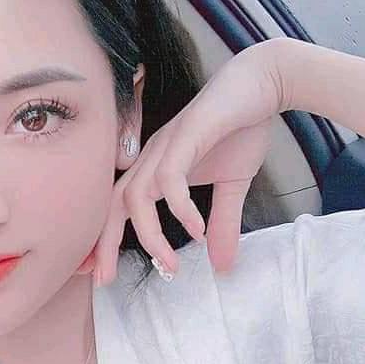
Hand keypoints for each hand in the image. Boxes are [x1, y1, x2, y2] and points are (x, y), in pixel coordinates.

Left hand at [94, 39, 285, 282]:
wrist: (264, 83)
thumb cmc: (242, 128)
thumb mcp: (232, 186)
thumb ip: (223, 224)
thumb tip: (223, 266)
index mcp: (155, 168)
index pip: (117, 208)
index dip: (104, 240)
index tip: (101, 275)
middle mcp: (152, 158)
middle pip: (112, 204)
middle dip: (104, 244)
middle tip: (104, 280)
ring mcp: (166, 146)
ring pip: (137, 196)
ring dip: (149, 235)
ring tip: (171, 264)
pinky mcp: (187, 135)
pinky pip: (170, 178)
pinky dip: (179, 207)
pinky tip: (196, 229)